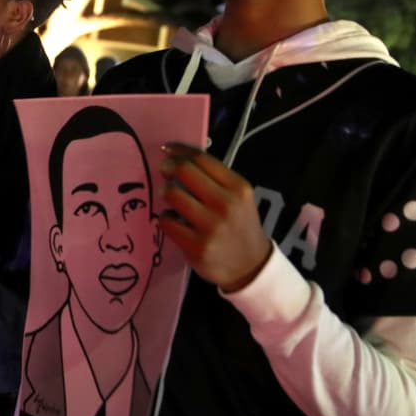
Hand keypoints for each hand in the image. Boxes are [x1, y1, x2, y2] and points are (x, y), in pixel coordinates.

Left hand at [159, 142, 272, 292]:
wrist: (251, 266)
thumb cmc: (240, 225)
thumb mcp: (238, 196)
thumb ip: (214, 177)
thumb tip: (176, 155)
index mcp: (238, 187)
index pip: (201, 158)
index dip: (178, 150)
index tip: (166, 149)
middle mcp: (225, 204)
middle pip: (184, 171)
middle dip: (168, 168)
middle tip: (164, 172)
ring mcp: (210, 227)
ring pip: (172, 194)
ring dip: (166, 193)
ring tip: (171, 199)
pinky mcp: (196, 246)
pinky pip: (167, 221)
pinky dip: (166, 217)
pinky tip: (174, 221)